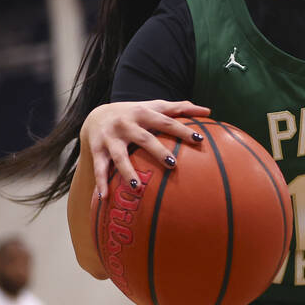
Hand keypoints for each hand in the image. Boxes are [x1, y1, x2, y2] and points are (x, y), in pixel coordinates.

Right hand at [82, 99, 211, 198]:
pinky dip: (101, 183)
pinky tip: (104, 198)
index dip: (182, 130)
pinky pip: (99, 168)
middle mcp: (126, 124)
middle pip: (144, 139)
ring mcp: (110, 138)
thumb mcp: (154, 107)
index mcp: (143, 113)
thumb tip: (208, 110)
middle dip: (157, 151)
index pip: (166, 122)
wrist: (96, 115)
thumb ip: (179, 108)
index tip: (198, 140)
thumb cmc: (134, 114)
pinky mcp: (97, 150)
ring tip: (137, 188)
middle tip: (172, 164)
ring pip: (119, 156)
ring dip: (127, 172)